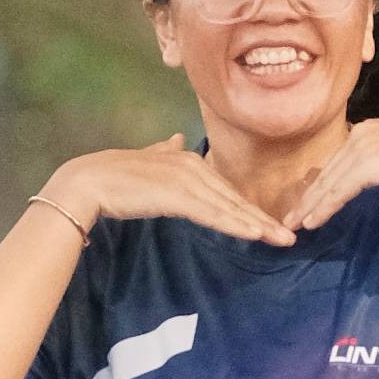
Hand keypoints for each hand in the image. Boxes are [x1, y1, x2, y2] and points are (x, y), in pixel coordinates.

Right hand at [47, 138, 291, 247]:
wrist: (89, 181)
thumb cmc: (114, 178)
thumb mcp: (147, 160)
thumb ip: (165, 152)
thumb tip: (177, 139)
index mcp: (187, 160)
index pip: (225, 191)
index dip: (248, 209)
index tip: (269, 225)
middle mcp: (192, 166)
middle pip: (234, 199)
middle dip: (263, 220)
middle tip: (289, 236)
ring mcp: (186, 180)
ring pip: (229, 208)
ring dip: (257, 225)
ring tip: (281, 239)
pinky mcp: (177, 195)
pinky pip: (212, 213)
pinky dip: (235, 224)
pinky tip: (255, 234)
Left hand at [291, 74, 378, 233]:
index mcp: (371, 127)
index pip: (341, 158)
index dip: (327, 178)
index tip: (313, 196)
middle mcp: (361, 135)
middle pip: (329, 171)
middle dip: (310, 195)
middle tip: (292, 216)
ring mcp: (361, 151)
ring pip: (329, 183)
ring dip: (310, 206)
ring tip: (294, 225)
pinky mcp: (365, 168)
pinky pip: (338, 192)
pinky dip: (323, 208)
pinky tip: (311, 223)